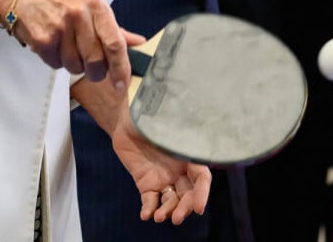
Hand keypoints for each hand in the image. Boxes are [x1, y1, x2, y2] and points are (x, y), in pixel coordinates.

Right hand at [3, 0, 136, 90]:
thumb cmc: (63, 5)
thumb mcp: (92, 10)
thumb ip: (115, 30)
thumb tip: (140, 42)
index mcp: (97, 7)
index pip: (115, 43)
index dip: (121, 68)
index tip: (122, 84)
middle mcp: (80, 14)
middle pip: (96, 60)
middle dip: (95, 72)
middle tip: (91, 69)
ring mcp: (60, 26)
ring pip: (75, 66)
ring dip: (72, 64)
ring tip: (66, 47)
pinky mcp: (43, 38)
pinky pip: (56, 64)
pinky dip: (55, 61)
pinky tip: (52, 46)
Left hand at [110, 108, 211, 224]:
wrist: (130, 116)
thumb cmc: (153, 114)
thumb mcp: (169, 120)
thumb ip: (181, 129)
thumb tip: (200, 124)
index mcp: (189, 156)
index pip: (201, 179)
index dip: (202, 193)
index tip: (199, 208)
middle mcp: (179, 170)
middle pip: (187, 194)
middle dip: (184, 208)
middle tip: (177, 218)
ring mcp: (163, 177)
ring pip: (170, 200)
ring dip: (168, 211)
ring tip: (160, 217)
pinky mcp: (146, 182)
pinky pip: (150, 199)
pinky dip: (149, 209)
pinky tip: (146, 215)